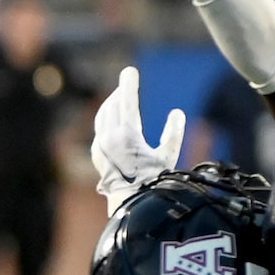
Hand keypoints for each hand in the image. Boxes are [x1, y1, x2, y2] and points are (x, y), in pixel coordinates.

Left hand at [92, 65, 185, 214]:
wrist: (130, 204)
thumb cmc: (152, 182)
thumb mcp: (167, 157)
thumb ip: (173, 134)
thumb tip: (177, 113)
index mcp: (128, 136)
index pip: (127, 102)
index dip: (129, 84)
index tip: (130, 70)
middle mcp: (111, 138)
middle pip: (113, 106)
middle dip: (121, 92)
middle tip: (127, 83)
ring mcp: (101, 146)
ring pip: (103, 116)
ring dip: (112, 103)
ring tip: (119, 96)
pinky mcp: (97, 154)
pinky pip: (100, 128)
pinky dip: (106, 117)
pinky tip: (112, 117)